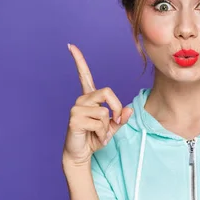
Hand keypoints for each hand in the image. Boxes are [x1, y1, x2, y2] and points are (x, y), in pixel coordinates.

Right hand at [62, 44, 132, 168]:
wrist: (81, 154)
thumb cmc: (95, 138)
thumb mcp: (112, 127)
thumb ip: (121, 117)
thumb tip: (129, 110)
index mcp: (89, 98)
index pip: (84, 75)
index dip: (78, 60)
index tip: (70, 46)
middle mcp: (81, 100)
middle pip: (107, 92)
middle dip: (116, 108)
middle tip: (116, 121)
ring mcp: (76, 109)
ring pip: (105, 112)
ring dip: (108, 128)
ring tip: (100, 134)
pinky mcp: (75, 120)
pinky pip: (99, 123)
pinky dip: (102, 134)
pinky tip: (95, 138)